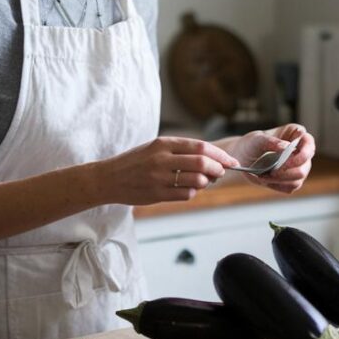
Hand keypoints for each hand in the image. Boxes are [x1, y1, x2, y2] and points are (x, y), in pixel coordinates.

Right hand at [95, 137, 239, 205]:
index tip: (230, 161)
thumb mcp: (154, 148)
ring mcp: (159, 177)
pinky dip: (193, 193)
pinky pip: (185, 194)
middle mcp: (162, 159)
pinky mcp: (156, 194)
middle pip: (202, 163)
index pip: (200, 147)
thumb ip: (180, 151)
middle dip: (218, 168)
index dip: (220, 155)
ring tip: (203, 181)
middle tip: (221, 172)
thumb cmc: (135, 162)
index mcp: (163, 143)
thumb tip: (211, 159)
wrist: (108, 179)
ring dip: (206, 182)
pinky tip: (189, 190)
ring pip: (196, 180)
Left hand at [230, 124, 314, 193]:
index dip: (304, 152)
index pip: (308, 142)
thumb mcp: (256, 140)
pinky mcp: (293, 179)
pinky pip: (291, 186)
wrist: (243, 159)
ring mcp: (299, 166)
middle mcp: (300, 150)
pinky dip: (278, 184)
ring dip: (280, 179)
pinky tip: (266, 179)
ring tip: (263, 176)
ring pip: (299, 177)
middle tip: (273, 171)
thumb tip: (286, 146)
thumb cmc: (251, 145)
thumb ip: (270, 141)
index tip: (288, 159)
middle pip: (305, 164)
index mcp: (295, 134)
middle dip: (288, 170)